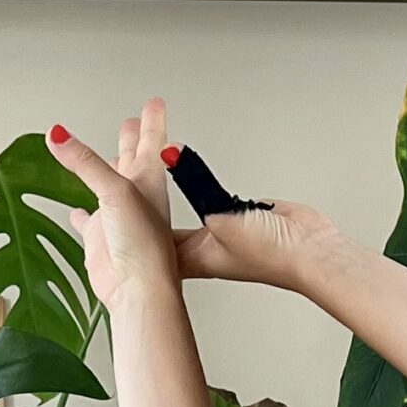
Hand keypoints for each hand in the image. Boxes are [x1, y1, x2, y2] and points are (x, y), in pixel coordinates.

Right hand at [46, 105, 181, 315]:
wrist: (136, 290)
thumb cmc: (144, 246)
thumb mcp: (115, 191)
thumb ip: (85, 162)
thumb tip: (57, 134)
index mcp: (148, 180)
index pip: (151, 141)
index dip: (152, 121)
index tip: (155, 102)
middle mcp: (136, 197)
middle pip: (134, 158)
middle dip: (133, 138)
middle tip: (132, 120)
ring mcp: (118, 218)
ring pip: (110, 187)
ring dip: (105, 172)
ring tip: (105, 156)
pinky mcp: (101, 239)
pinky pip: (90, 222)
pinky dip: (82, 214)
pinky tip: (77, 210)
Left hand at [47, 98, 338, 308]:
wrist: (311, 255)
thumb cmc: (270, 252)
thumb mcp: (222, 215)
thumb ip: (194, 182)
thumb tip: (166, 152)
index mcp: (188, 253)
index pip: (142, 234)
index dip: (119, 218)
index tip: (95, 208)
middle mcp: (200, 247)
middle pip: (156, 219)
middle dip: (135, 197)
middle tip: (116, 177)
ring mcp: (220, 235)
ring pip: (180, 209)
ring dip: (163, 189)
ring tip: (146, 166)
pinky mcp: (240, 220)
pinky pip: (207, 199)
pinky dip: (193, 184)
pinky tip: (192, 175)